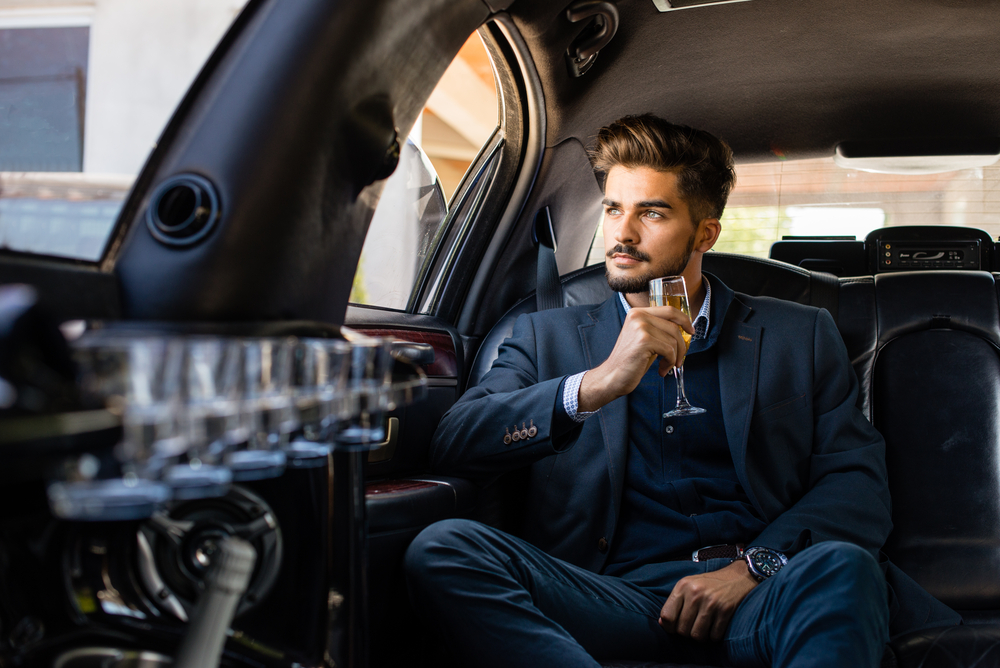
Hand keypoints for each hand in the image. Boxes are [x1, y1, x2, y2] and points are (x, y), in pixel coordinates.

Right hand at [578, 305, 693, 411]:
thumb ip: (659, 329)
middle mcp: (638, 316)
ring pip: (673, 339)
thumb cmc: (630, 361)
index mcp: (637, 312)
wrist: (612, 377)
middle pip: (674, 326)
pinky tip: (661, 369)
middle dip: (681, 345)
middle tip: (678, 359)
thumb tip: (683, 329)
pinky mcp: (644, 341)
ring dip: (674, 357)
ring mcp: (640, 327)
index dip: (684, 319)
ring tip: (665, 366)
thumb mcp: (645, 339)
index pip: (669, 310)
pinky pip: (669, 350)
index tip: (691, 330)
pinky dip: (669, 362)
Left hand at [658, 559, 756, 641]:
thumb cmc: (708, 584)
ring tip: (703, 628)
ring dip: (700, 636)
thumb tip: (662, 623)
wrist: (737, 577)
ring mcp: (711, 602)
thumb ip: (675, 602)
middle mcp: (695, 593)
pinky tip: (715, 627)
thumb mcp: (688, 585)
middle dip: (686, 632)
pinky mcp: (725, 610)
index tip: (674, 628)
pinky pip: (714, 636)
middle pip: (682, 629)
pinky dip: (714, 636)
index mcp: (682, 586)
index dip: (669, 627)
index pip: (667, 616)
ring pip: (697, 635)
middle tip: (693, 626)